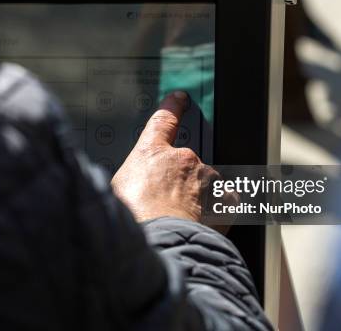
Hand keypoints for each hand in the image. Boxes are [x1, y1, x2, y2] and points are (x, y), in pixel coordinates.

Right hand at [111, 91, 220, 223]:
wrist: (161, 240)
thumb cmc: (135, 217)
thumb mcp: (116, 191)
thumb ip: (129, 180)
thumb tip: (130, 186)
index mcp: (153, 152)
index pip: (163, 121)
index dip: (172, 107)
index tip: (180, 99)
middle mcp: (184, 159)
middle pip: (185, 167)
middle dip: (178, 184)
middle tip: (165, 208)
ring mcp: (206, 179)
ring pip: (204, 185)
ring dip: (196, 200)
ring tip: (179, 222)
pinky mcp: (224, 200)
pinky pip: (223, 202)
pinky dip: (216, 211)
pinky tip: (200, 223)